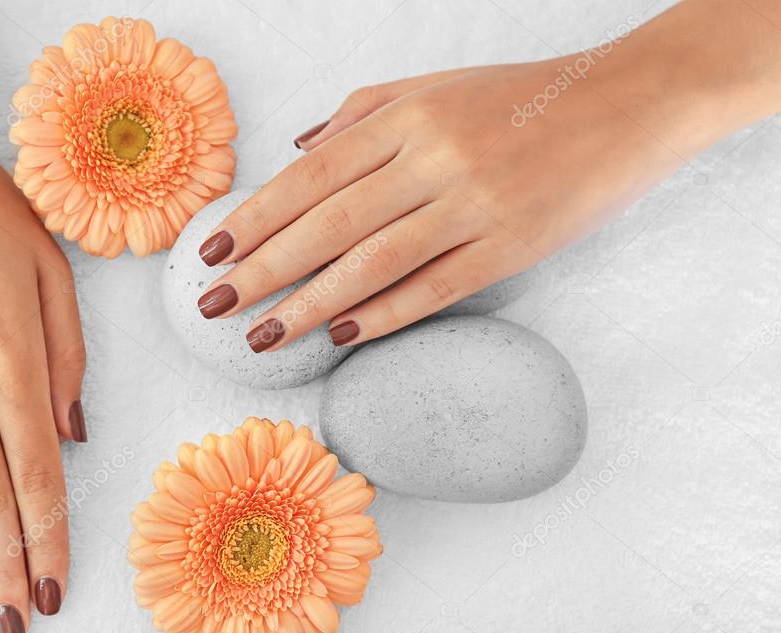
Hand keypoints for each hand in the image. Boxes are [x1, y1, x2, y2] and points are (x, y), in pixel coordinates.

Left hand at [196, 0, 780, 350]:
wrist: (628, 104)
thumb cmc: (522, 98)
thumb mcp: (436, 87)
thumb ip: (362, 112)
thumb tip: (296, 148)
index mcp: (408, 117)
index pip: (312, 174)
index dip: (257, 215)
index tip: (212, 250)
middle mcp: (433, 158)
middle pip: (328, 222)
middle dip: (263, 267)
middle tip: (214, 305)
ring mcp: (474, 204)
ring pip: (372, 261)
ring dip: (309, 304)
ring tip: (262, 336)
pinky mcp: (512, 246)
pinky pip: (436, 287)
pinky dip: (386, 314)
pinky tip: (342, 336)